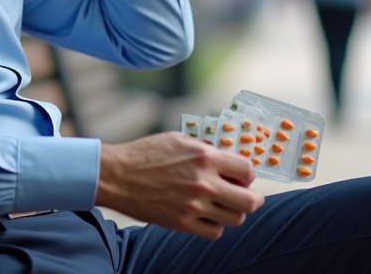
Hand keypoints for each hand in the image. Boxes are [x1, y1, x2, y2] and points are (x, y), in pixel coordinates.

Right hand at [96, 132, 263, 239]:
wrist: (117, 175)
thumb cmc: (146, 154)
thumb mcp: (179, 140)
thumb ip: (206, 149)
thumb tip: (227, 158)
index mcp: (204, 157)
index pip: (247, 170)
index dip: (248, 174)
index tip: (242, 176)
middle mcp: (203, 183)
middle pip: (249, 201)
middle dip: (253, 199)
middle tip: (248, 197)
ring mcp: (193, 206)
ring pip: (235, 219)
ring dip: (233, 212)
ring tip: (223, 205)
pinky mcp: (182, 223)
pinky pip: (214, 232)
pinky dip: (215, 225)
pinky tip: (206, 215)